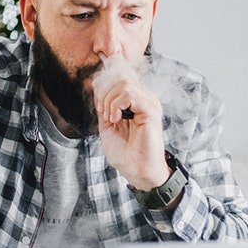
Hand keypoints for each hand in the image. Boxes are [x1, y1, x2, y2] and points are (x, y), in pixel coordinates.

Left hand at [93, 56, 170, 189]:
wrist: (137, 170)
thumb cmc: (126, 153)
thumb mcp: (108, 124)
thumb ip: (104, 105)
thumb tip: (97, 86)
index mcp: (136, 102)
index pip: (122, 77)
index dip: (105, 85)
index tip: (100, 106)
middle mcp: (145, 100)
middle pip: (121, 78)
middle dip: (105, 93)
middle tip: (104, 113)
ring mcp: (149, 104)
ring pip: (124, 84)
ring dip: (110, 101)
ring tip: (111, 118)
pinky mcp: (151, 111)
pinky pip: (130, 95)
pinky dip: (116, 105)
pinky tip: (116, 119)